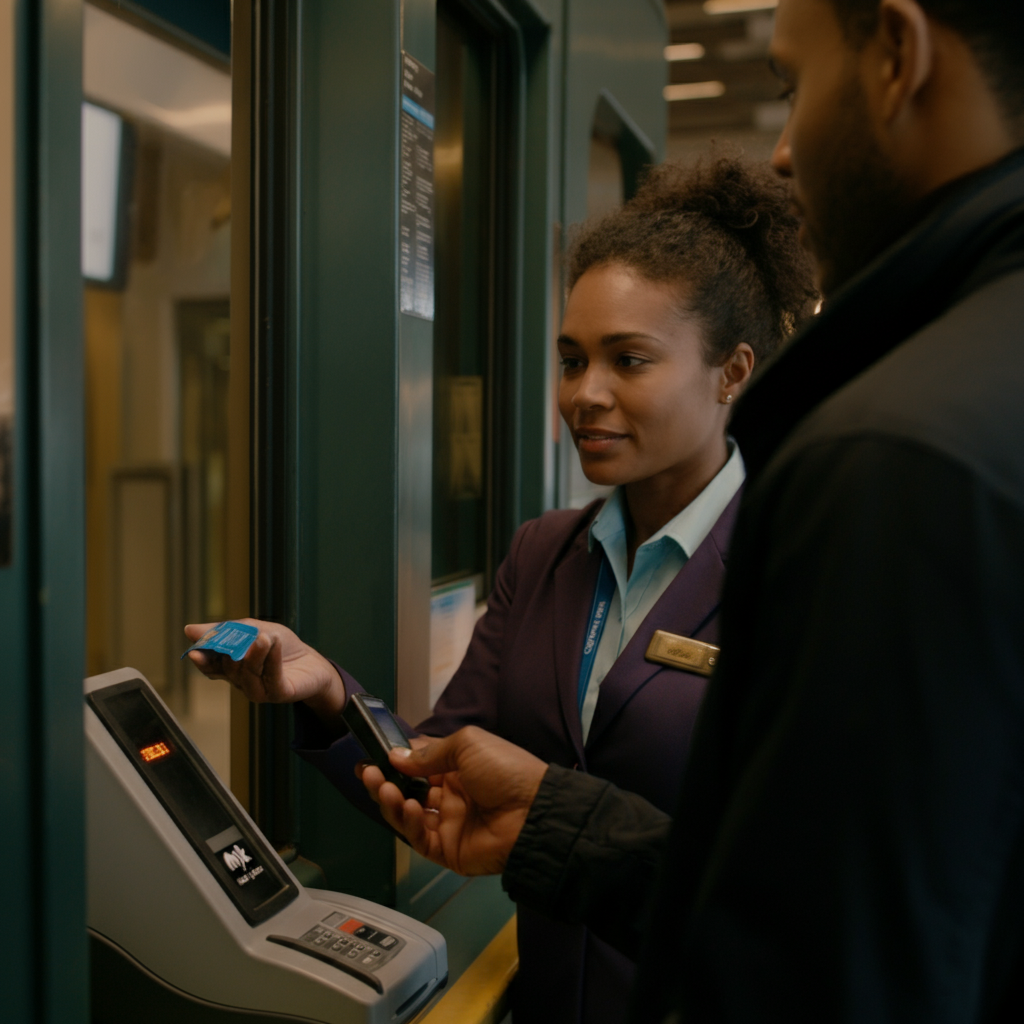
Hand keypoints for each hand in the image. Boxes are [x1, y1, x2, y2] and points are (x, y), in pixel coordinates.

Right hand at [183, 619, 345, 721]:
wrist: (312, 662)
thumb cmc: (281, 646)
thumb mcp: (252, 630)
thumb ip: (224, 630)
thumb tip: (189, 630)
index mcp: (232, 668)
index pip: (211, 666)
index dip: (202, 660)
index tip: (196, 652)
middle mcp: (242, 682)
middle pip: (228, 669)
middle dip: (231, 651)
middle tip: (237, 637)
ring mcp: (259, 690)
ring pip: (248, 673)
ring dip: (255, 652)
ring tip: (265, 637)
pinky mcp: (277, 693)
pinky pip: (270, 676)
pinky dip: (272, 658)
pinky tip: (274, 643)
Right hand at [358, 727, 546, 875]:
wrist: (533, 812)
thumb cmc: (505, 770)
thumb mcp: (468, 745)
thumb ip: (429, 752)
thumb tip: (396, 756)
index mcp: (457, 769)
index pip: (417, 764)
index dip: (393, 761)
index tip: (370, 757)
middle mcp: (449, 795)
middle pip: (406, 791)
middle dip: (384, 781)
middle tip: (367, 773)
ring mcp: (447, 823)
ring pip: (407, 815)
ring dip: (391, 801)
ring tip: (382, 787)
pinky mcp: (447, 850)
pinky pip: (420, 838)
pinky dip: (410, 823)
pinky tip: (410, 808)